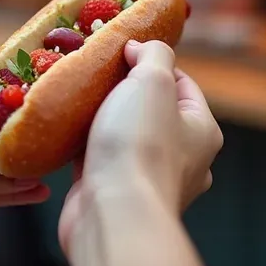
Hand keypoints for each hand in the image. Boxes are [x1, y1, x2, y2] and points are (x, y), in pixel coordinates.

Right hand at [58, 40, 222, 254]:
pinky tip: (63, 134)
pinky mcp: (115, 195)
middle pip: (152, 111)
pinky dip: (84, 148)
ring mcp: (149, 180)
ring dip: (101, 121)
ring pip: (125, 138)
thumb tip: (140, 49)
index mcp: (202, 132)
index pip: (183, 85)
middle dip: (124, 93)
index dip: (152, 64)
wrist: (112, 216)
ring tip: (76, 103)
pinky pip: (100, 162)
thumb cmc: (140, 147)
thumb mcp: (152, 81)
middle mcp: (184, 159)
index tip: (123, 54)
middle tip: (97, 78)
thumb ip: (153, 55)